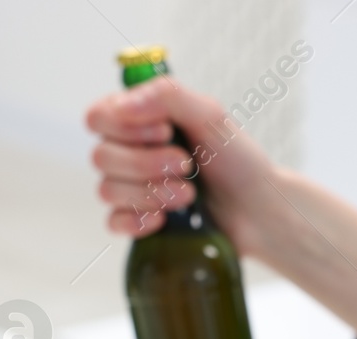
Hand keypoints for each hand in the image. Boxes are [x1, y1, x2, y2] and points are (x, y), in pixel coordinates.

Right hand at [85, 76, 279, 253]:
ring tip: (189, 196)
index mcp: (140, 120)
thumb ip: (168, 96)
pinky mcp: (138, 222)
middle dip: (145, 164)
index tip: (164, 131)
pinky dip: (136, 221)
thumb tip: (124, 104)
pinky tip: (163, 220)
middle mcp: (129, 152)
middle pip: (100, 157)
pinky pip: (113, 223)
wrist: (258, 209)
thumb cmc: (236, 159)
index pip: (97, 117)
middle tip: (186, 166)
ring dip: (149, 193)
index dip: (124, 127)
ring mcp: (131, 189)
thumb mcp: (210, 115)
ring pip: (107, 191)